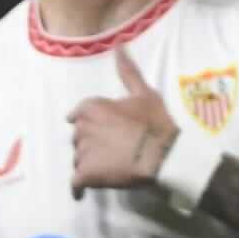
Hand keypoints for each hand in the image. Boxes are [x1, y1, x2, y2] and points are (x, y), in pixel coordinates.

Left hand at [68, 47, 178, 198]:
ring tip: (107, 169)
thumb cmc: (156, 124)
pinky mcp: (85, 175)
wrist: (163, 156)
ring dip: (88, 164)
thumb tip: (118, 45)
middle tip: (111, 152)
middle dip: (90, 145)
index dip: (90, 124)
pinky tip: (82, 192)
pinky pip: (75, 183)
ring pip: (78, 159)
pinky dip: (78, 188)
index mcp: (92, 107)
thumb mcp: (145, 93)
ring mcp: (82, 152)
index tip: (103, 132)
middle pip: (78, 139)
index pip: (78, 115)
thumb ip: (128, 72)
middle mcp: (83, 128)